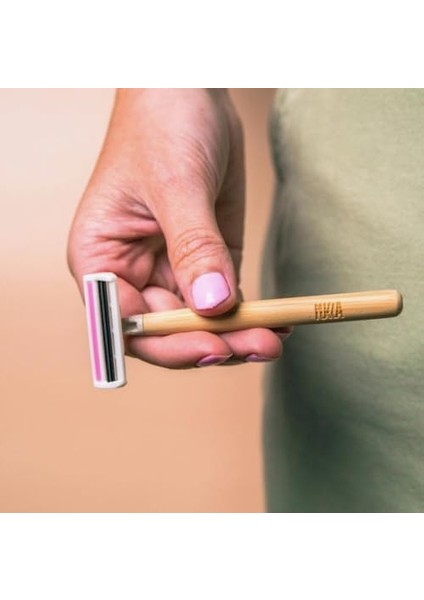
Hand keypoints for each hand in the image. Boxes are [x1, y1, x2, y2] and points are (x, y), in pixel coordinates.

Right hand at [67, 89, 288, 367]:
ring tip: (275, 336)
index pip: (126, 325)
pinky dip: (249, 314)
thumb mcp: (177, 184)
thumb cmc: (161, 123)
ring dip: (237, 334)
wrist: (190, 89)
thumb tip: (214, 304)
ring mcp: (171, 269)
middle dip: (213, 342)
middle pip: (168, 331)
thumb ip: (194, 246)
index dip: (167, 344)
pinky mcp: (207, 259)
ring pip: (200, 322)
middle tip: (261, 345)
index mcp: (101, 259)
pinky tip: (277, 322)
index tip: (212, 347)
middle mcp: (132, 273)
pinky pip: (225, 300)